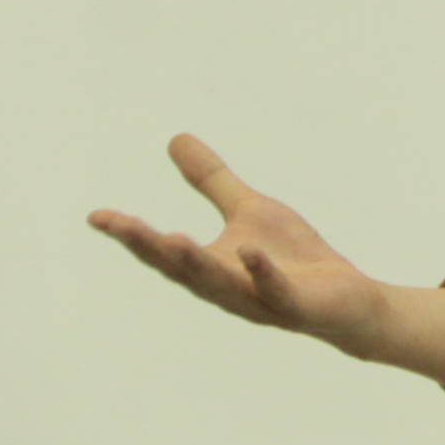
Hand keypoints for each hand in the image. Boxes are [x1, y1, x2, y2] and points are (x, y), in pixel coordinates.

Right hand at [88, 134, 391, 358]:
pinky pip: (274, 290)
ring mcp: (259, 300)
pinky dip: (260, 272)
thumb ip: (212, 180)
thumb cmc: (294, 257)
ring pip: (220, 284)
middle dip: (150, 248)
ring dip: (196, 263)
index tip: (96, 216)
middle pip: (181, 270)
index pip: (162, 252)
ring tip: (171, 238)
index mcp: (210, 266)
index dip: (131, 235)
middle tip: (120, 226)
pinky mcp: (295, 305)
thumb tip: (176, 138)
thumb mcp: (250, 209)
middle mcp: (226, 288)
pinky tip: (249, 251)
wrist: (348, 300)